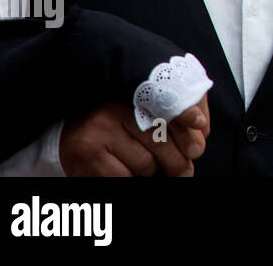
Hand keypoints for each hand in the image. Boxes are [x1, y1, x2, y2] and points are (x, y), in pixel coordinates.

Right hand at [60, 97, 208, 176]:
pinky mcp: (88, 156)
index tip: (198, 147)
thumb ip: (175, 118)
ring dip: (152, 171)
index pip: (168, 112)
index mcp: (133, 94)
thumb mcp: (145, 112)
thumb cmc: (118, 124)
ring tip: (146, 165)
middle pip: (161, 142)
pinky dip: (132, 179)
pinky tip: (129, 172)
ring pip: (145, 164)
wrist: (72, 132)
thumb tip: (200, 140)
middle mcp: (115, 109)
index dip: (187, 130)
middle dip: (178, 162)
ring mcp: (99, 132)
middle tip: (185, 172)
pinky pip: (125, 177)